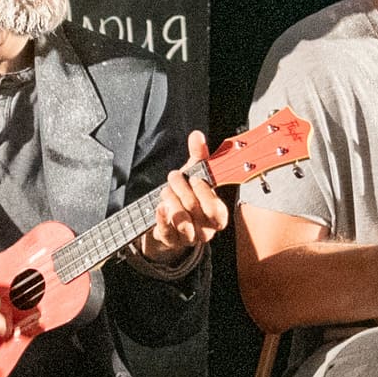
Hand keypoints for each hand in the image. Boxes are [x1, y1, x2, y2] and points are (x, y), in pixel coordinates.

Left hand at [133, 132, 227, 265]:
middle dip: (181, 188)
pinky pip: (166, 231)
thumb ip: (199, 155)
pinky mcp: (170, 241)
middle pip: (194, 209)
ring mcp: (188, 238)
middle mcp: (206, 230)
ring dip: (171, 200)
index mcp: (217, 215)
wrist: (170, 218)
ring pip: (181, 222)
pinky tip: (159, 206)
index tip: (194, 178)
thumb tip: (197, 135)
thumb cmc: (188, 194)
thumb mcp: (194, 174)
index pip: (216, 210)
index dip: (204, 193)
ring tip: (166, 190)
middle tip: (174, 177)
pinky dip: (161, 216)